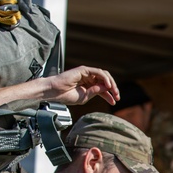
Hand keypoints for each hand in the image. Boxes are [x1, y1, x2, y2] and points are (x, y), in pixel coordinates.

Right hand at [0, 66, 117, 106]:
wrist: (54, 92)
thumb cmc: (65, 95)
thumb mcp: (84, 97)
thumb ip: (95, 93)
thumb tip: (106, 89)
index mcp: (88, 85)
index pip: (102, 88)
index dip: (110, 95)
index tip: (115, 102)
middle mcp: (88, 78)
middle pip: (105, 81)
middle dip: (113, 88)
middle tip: (117, 97)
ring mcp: (86, 73)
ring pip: (103, 75)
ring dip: (111, 83)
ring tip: (114, 92)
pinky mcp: (84, 70)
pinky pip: (98, 72)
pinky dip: (104, 78)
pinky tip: (108, 86)